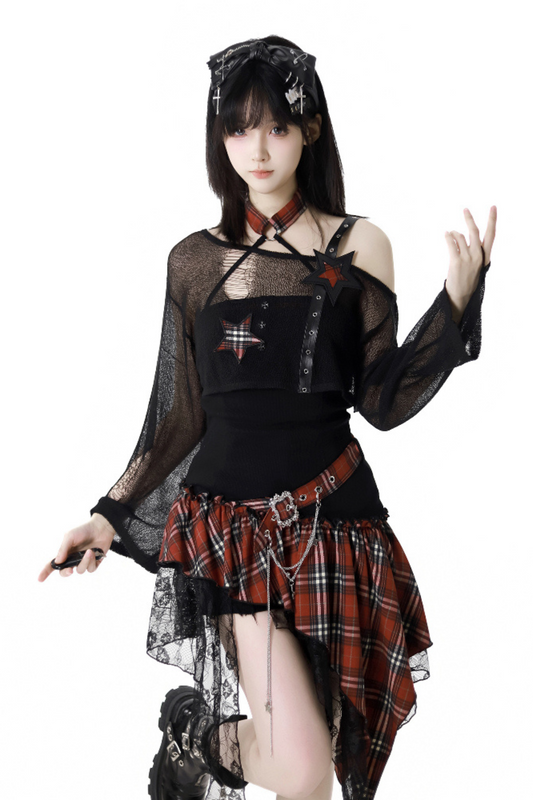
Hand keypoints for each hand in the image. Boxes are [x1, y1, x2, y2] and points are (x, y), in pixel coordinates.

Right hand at [37, 514, 115, 582]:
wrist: (101, 527)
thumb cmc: (83, 530)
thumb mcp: (70, 536)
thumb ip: (63, 549)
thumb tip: (57, 562)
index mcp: (65, 553)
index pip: (53, 564)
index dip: (45, 572)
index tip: (39, 579)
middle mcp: (73, 559)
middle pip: (65, 572)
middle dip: (66, 573)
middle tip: (70, 570)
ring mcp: (83, 561)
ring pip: (80, 570)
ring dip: (84, 562)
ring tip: (89, 551)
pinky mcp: (94, 563)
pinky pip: (91, 569)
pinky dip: (92, 561)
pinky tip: (94, 552)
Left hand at [444, 205, 496, 323]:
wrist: (461, 296)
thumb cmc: (467, 280)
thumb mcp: (476, 265)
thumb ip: (473, 251)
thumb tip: (463, 235)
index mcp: (485, 256)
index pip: (491, 235)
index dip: (492, 220)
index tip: (493, 207)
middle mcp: (478, 256)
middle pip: (475, 232)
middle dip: (469, 219)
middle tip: (465, 209)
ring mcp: (468, 259)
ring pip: (460, 236)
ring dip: (454, 233)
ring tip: (450, 234)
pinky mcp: (456, 262)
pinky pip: (451, 243)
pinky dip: (448, 237)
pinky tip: (446, 235)